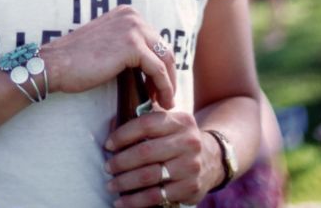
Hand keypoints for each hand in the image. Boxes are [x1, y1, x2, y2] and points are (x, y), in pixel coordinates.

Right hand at [39, 5, 176, 109]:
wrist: (55, 65)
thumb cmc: (75, 60)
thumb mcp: (107, 43)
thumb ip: (126, 45)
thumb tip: (146, 64)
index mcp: (127, 13)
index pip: (154, 40)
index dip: (160, 63)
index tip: (158, 85)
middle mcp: (133, 16)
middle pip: (163, 48)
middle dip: (167, 74)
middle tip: (165, 96)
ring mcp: (133, 28)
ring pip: (165, 59)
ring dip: (168, 83)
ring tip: (165, 102)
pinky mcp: (133, 46)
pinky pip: (158, 70)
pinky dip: (163, 88)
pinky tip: (161, 101)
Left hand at [104, 110, 221, 207]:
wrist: (212, 158)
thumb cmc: (178, 140)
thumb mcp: (170, 123)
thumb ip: (146, 120)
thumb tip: (112, 124)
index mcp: (181, 121)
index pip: (146, 124)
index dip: (123, 134)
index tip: (108, 144)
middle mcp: (189, 142)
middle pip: (146, 152)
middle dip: (120, 161)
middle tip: (107, 167)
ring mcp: (191, 166)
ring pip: (149, 176)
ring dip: (124, 183)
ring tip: (111, 185)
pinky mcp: (190, 187)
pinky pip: (156, 196)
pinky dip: (135, 201)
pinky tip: (122, 202)